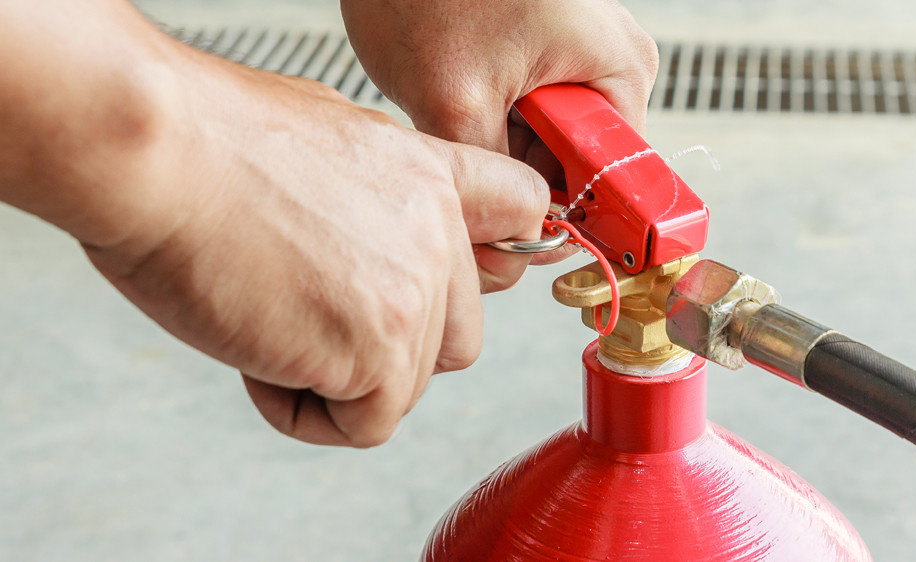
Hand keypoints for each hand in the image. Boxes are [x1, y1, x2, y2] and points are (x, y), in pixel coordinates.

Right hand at [81, 43, 547, 446]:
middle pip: (457, 336)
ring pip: (406, 385)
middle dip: (388, 346)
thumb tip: (366, 220)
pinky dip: (307, 411)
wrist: (156, 154)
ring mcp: (416, 293)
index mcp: (430, 175)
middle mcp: (438, 234)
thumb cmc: (205, 141)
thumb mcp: (325, 133)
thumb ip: (374, 188)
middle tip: (311, 314)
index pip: (521, 213)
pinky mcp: (378, 350)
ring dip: (335, 377)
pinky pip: (366, 423)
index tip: (451, 282)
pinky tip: (261, 355)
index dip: (493, 259)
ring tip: (266, 320)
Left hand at [341, 0, 657, 202]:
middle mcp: (612, 59)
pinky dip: (494, 116)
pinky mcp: (551, 47)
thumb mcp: (455, 96)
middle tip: (471, 150)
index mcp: (618, 67)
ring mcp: (582, 51)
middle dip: (522, 175)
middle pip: (580, 162)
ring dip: (502, 144)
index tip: (530, 234)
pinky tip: (461, 93)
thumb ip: (491, 178)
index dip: (571, 216)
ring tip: (459, 105)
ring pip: (550, 140)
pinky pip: (533, 110)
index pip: (617, 179)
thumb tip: (506, 231)